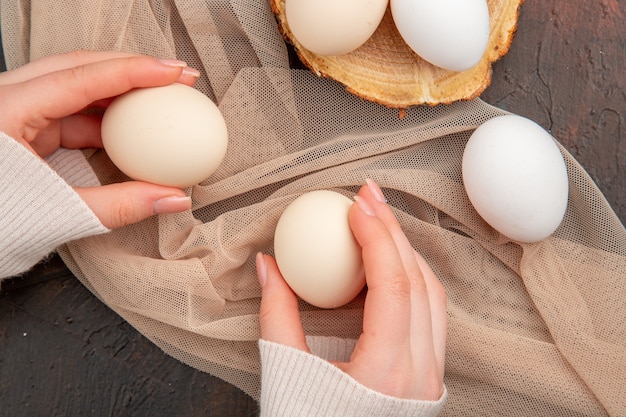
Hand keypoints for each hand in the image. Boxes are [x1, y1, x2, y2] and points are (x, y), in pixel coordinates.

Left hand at [0, 50, 200, 227]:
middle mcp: (10, 100)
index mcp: (7, 111)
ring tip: (163, 100)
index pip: (81, 78)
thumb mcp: (60, 213)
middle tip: (177, 77)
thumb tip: (175, 198)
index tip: (174, 73)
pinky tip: (137, 128)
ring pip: (78, 86)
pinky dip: (108, 119)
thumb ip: (120, 205)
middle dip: (134, 68)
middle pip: (81, 68)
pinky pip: (74, 112)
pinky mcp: (26, 128)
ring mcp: (18, 112)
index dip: (134, 71)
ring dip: (123, 92)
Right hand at [257, 179, 446, 400]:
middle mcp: (419, 374)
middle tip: (370, 196)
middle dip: (394, 230)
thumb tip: (268, 265)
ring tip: (378, 221)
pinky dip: (412, 279)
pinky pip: (432, 314)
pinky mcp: (429, 377)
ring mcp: (430, 376)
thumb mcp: (285, 375)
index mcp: (384, 373)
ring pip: (433, 296)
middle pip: (419, 282)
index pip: (393, 285)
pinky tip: (388, 262)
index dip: (377, 236)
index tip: (356, 204)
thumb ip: (277, 316)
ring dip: (407, 251)